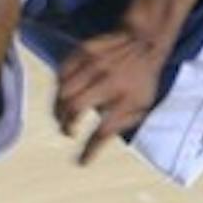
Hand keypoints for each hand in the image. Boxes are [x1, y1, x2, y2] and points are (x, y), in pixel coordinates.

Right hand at [54, 27, 166, 164]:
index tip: (81, 162)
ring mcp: (94, 64)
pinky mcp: (82, 52)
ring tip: (63, 118)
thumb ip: (122, 124)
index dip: (90, 150)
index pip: (104, 130)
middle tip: (67, 132)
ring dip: (58, 110)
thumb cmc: (142, 79)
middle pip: (75, 108)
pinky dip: (58, 89)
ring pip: (63, 93)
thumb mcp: (143, 104)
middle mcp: (110, 81)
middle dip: (66, 125)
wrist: (143, 41)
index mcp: (128, 98)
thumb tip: (96, 145)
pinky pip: (60, 75)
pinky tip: (63, 96)